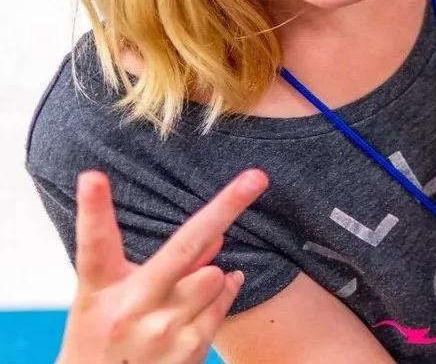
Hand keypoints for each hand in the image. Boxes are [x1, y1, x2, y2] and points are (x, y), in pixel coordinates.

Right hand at [59, 167, 266, 363]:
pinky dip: (221, 295)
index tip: (93, 177)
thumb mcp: (114, 298)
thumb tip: (216, 234)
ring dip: (210, 275)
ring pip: (214, 274)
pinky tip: (196, 310)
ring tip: (181, 296)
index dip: (93, 209)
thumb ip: (160, 265)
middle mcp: (129, 309)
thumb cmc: (108, 337)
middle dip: (225, 209)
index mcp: (99, 290)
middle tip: (256, 177)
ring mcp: (161, 331)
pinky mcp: (188, 349)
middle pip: (184, 247)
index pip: (94, 245)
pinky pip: (224, 299)